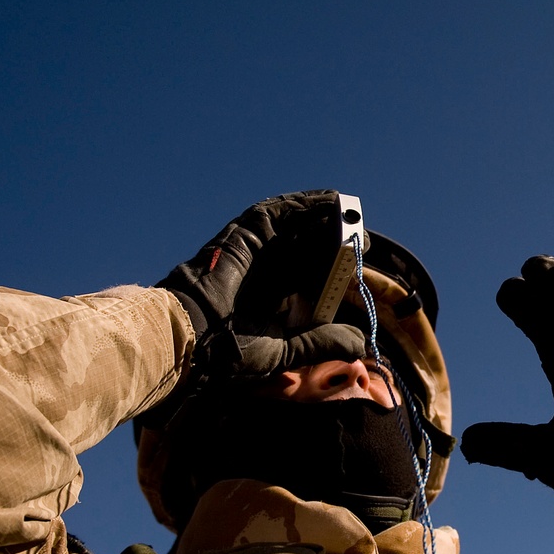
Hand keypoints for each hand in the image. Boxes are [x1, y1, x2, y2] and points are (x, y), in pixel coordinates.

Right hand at [158, 190, 364, 382]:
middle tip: (361, 242)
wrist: (193, 337)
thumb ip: (321, 343)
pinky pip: (279, 210)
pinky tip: (330, 202)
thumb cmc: (230, 351)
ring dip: (326, 219)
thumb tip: (360, 343)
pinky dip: (305, 203)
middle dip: (337, 242)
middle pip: (310, 247)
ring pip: (298, 226)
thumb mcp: (286, 351)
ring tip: (353, 218)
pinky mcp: (246, 232)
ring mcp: (257, 249)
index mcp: (276, 297)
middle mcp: (268, 269)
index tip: (358, 272)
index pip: (314, 276)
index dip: (337, 270)